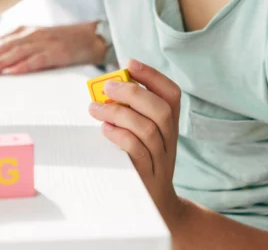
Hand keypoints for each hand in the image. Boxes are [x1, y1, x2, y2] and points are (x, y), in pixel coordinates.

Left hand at [0, 21, 105, 75]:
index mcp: (20, 31)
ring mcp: (42, 42)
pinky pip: (36, 59)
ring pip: (14, 52)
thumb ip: (12, 48)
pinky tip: (11, 73)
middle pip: (0, 46)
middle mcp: (28, 34)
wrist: (87, 38)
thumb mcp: (31, 41)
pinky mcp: (56, 52)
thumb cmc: (56, 43)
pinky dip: (22, 66)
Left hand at [87, 59, 183, 225]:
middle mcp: (170, 140)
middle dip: (133, 92)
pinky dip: (120, 135)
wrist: (156, 205)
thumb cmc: (141, 162)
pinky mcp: (148, 175)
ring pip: (148, 129)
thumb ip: (130, 113)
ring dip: (119, 113)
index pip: (172, 94)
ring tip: (95, 109)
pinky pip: (137, 151)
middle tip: (107, 87)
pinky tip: (105, 129)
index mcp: (170, 125)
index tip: (130, 63)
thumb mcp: (141, 135)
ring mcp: (161, 159)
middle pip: (162, 109)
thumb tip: (106, 89)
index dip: (153, 76)